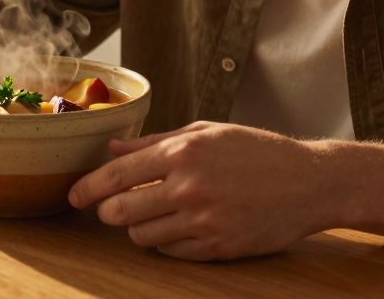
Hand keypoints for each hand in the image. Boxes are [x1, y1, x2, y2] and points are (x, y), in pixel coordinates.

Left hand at [68, 121, 334, 260]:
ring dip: (140, 227)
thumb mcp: (206, 132)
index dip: (88, 189)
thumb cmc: (257, 151)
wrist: (310, 182)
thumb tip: (113, 149)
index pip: (117, 176)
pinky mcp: (219, 247)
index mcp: (183, 152)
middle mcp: (189, 187)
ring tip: (157, 213)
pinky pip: (171, 251)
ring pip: (142, 235)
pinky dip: (168, 241)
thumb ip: (156, 142)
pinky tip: (183, 225)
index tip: (74, 196)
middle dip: (110, 211)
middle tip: (115, 207)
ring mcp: (204, 221)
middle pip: (120, 212)